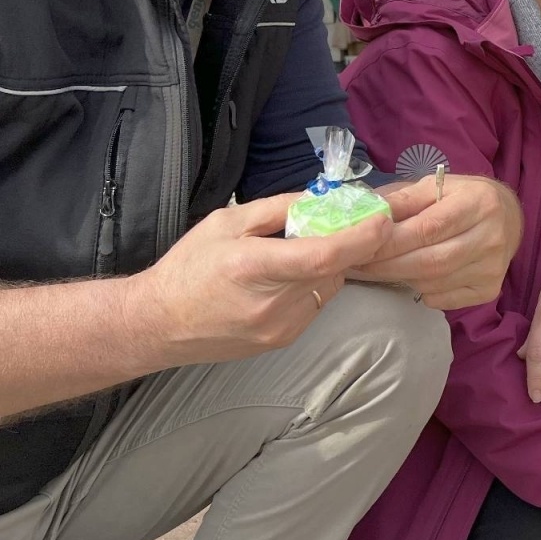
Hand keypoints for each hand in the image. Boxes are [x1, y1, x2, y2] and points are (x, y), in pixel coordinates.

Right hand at [125, 192, 391, 365]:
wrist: (158, 324)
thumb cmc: (189, 266)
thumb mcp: (227, 222)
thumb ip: (278, 208)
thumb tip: (324, 199)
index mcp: (254, 267)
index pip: (324, 256)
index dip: (361, 238)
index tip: (382, 219)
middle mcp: (273, 304)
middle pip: (334, 269)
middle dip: (343, 244)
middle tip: (331, 224)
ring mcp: (281, 328)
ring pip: (329, 286)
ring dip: (326, 266)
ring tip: (291, 255)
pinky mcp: (284, 340)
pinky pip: (317, 304)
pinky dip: (313, 285)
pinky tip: (284, 280)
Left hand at [349, 174, 521, 309]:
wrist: (509, 218)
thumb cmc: (463, 198)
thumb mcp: (435, 187)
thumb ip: (402, 200)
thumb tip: (368, 214)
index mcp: (479, 203)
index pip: (428, 228)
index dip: (392, 241)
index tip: (361, 246)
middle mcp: (492, 237)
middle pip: (431, 261)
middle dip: (389, 265)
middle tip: (360, 264)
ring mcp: (493, 267)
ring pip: (434, 282)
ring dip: (402, 277)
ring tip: (382, 268)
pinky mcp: (489, 290)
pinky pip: (444, 299)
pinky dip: (421, 291)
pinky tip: (414, 277)